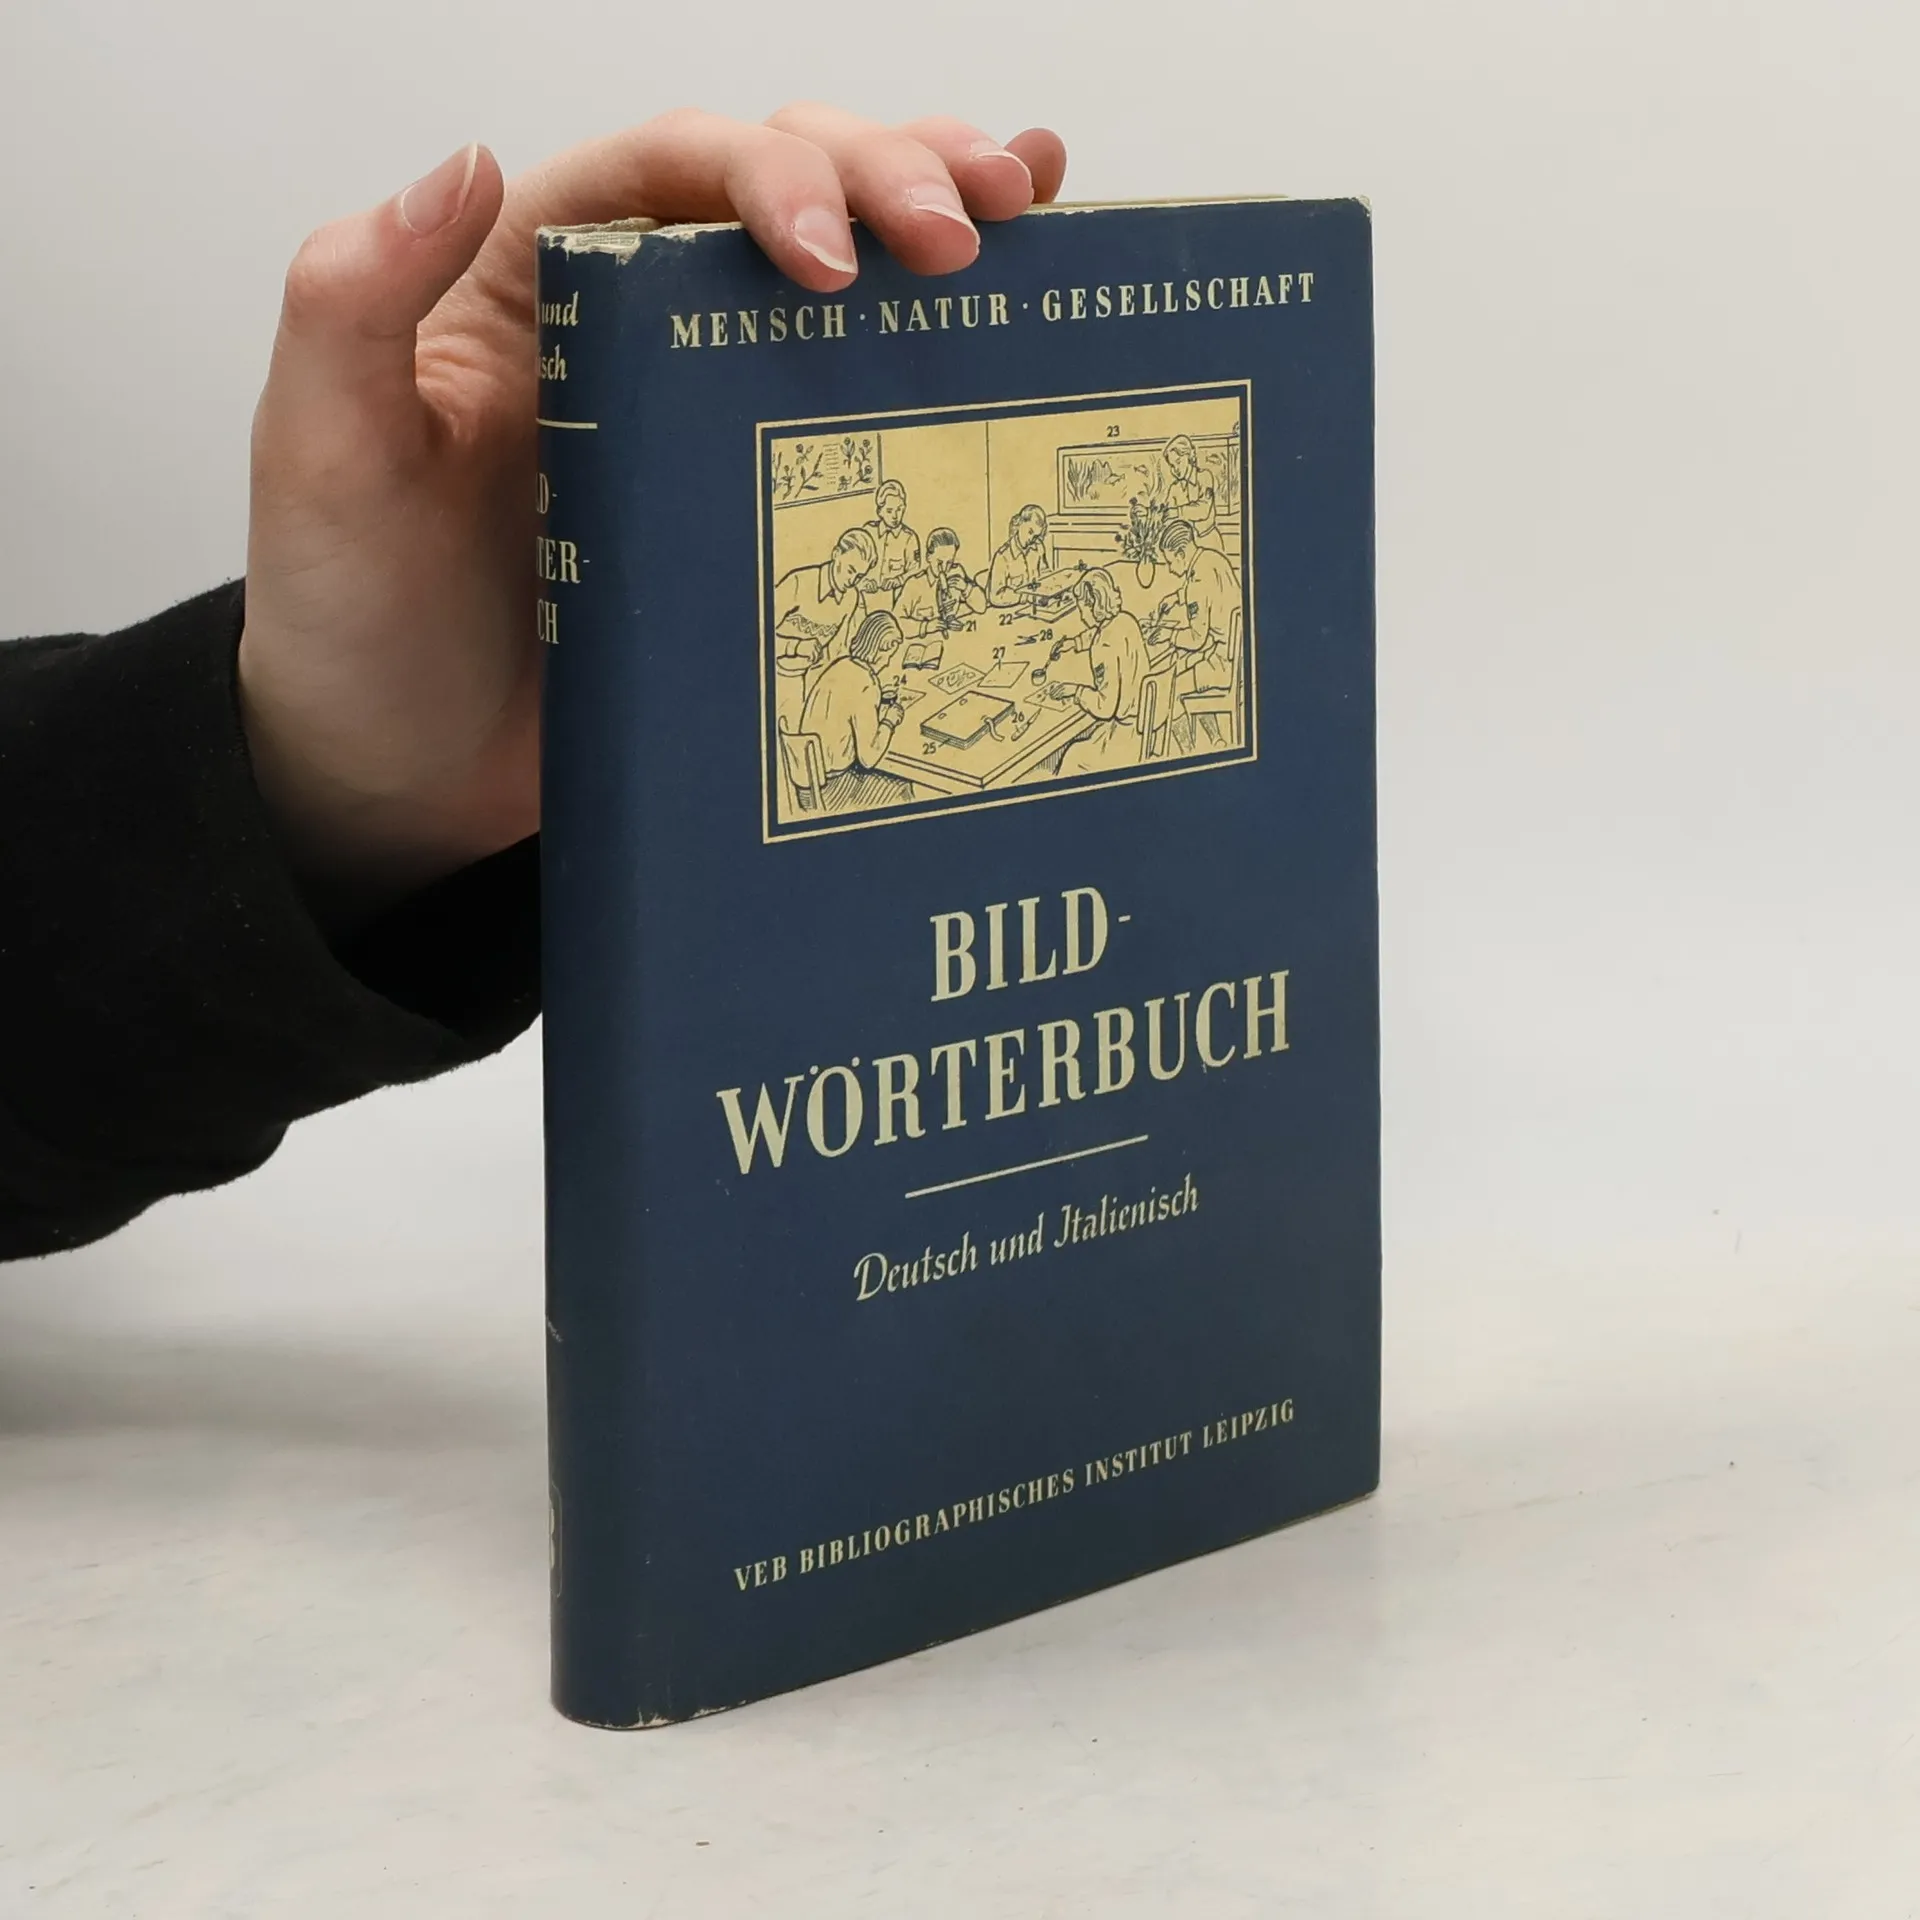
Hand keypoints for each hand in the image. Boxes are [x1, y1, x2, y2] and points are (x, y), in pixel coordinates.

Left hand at [240, 106, 1066, 922]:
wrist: (413, 778)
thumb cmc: (361, 622)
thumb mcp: (325, 457)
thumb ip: (357, 303)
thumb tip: (465, 163)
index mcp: (535, 276)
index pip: (669, 169)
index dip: (768, 178)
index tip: (831, 262)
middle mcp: (637, 319)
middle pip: (780, 185)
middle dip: (883, 177)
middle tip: (964, 235)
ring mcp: (712, 406)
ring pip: (843, 262)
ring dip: (940, 213)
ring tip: (1027, 212)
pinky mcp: (766, 497)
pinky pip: (861, 397)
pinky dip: (946, 332)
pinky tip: (1026, 279)